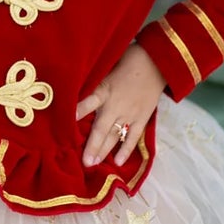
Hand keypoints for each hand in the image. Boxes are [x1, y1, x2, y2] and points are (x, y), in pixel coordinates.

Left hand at [76, 44, 166, 166]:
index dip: (77, 112)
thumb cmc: (128, 60)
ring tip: (94, 164)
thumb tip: (74, 85)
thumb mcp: (106, 66)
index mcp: (105, 90)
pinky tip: (119, 162)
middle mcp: (115, 105)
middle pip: (101, 129)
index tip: (65, 122)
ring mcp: (130, 114)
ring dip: (104, 151)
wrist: (157, 62)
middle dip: (92, 146)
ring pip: (114, 136)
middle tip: (84, 162)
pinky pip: (133, 137)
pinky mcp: (142, 118)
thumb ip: (94, 80)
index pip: (88, 102)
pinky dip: (126, 149)